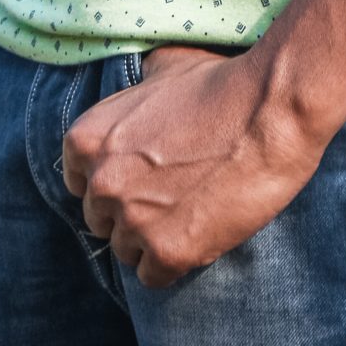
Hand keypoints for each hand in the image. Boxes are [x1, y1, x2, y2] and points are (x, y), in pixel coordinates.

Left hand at [61, 44, 324, 287]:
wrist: (269, 111)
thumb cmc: (220, 84)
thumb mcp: (162, 68)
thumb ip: (135, 87)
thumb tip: (138, 85)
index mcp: (89, 137)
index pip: (76, 181)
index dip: (109, 182)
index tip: (135, 179)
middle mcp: (102, 182)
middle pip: (100, 220)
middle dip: (129, 212)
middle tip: (169, 198)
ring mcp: (133, 219)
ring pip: (125, 252)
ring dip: (151, 240)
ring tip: (187, 216)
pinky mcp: (168, 252)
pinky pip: (153, 277)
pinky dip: (174, 264)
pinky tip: (198, 237)